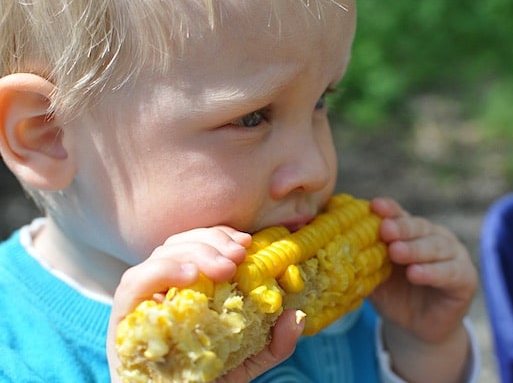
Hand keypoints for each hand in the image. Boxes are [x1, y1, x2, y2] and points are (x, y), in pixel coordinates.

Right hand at [106, 226, 302, 381]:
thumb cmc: (206, 381)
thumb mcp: (247, 361)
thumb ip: (273, 342)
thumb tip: (296, 316)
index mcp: (188, 286)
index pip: (199, 243)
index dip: (221, 235)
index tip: (247, 243)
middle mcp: (162, 287)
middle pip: (180, 243)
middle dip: (212, 241)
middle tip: (239, 255)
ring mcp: (142, 300)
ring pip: (160, 254)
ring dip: (194, 252)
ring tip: (224, 267)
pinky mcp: (123, 316)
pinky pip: (134, 282)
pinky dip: (162, 271)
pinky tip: (190, 276)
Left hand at [368, 197, 477, 381]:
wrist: (416, 327)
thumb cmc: (392, 293)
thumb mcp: (373, 273)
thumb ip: (359, 255)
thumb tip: (325, 237)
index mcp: (412, 231)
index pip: (400, 215)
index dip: (389, 210)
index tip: (374, 206)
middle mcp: (435, 237)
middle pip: (419, 227)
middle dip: (401, 228)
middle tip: (385, 230)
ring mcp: (454, 256)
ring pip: (436, 247)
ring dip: (416, 249)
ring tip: (397, 252)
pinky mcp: (465, 279)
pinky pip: (450, 273)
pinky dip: (433, 272)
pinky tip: (416, 273)